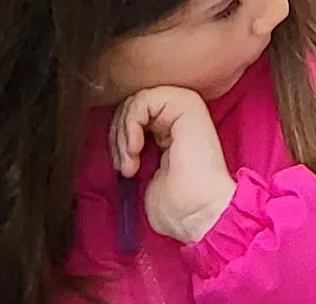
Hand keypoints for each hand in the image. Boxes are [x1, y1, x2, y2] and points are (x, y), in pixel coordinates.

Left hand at [109, 85, 235, 242]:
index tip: (123, 169)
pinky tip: (135, 148)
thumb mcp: (143, 174)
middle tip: (124, 167)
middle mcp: (178, 116)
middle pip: (131, 106)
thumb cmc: (177, 206)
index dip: (119, 139)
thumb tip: (116, 142)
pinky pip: (143, 100)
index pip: (132, 117)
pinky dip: (131, 124)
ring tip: (130, 163)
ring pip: (135, 102)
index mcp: (169, 131)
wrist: (200, 214)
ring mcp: (183, 107)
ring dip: (123, 134)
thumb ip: (133, 151)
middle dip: (118, 137)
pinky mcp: (186, 104)